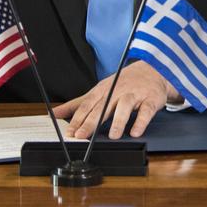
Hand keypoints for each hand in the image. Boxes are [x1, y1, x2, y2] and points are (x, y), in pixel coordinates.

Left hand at [53, 61, 179, 139]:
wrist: (152, 70)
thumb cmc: (123, 83)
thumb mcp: (99, 90)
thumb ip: (77, 104)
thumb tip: (54, 113)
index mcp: (103, 89)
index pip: (88, 105)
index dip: (78, 118)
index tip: (70, 133)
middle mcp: (117, 91)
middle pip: (103, 107)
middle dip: (91, 122)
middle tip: (82, 136)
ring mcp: (134, 94)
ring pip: (125, 106)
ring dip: (119, 121)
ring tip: (114, 136)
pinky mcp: (150, 99)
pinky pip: (146, 110)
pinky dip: (141, 121)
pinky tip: (135, 132)